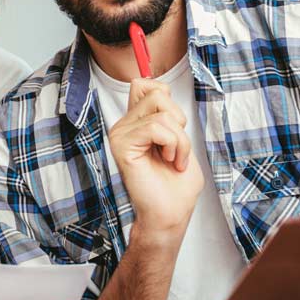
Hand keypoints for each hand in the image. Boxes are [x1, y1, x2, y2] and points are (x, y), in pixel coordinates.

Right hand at [107, 79, 203, 237]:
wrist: (170, 214)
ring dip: (180, 139)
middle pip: (156, 93)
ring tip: (174, 159)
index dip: (166, 98)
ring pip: (161, 111)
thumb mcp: (179, 140)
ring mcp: (120, 134)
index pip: (145, 84)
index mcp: (135, 123)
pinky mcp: (122, 145)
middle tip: (176, 148)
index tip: (175, 128)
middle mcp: (123, 125)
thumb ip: (168, 114)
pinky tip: (169, 161)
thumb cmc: (176, 185)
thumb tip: (161, 90)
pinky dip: (173, 144)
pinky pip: (156, 127)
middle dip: (178, 120)